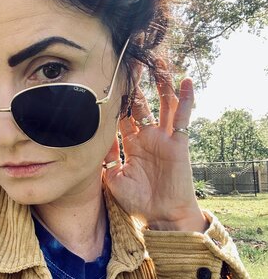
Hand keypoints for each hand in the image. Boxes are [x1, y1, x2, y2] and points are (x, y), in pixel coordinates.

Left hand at [103, 76, 207, 231]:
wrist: (160, 216)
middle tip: (131, 62)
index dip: (117, 99)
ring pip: (162, 104)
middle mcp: (146, 137)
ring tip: (159, 61)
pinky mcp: (178, 143)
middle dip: (136, 84)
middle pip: (141, 104)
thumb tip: (92, 138)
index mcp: (130, 144)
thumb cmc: (136, 201)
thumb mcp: (112, 178)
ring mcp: (163, 138)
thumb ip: (103, 158)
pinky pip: (183, 117)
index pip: (121, 116)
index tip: (109, 79)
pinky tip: (186, 81)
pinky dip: (186, 99)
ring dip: (161, 84)